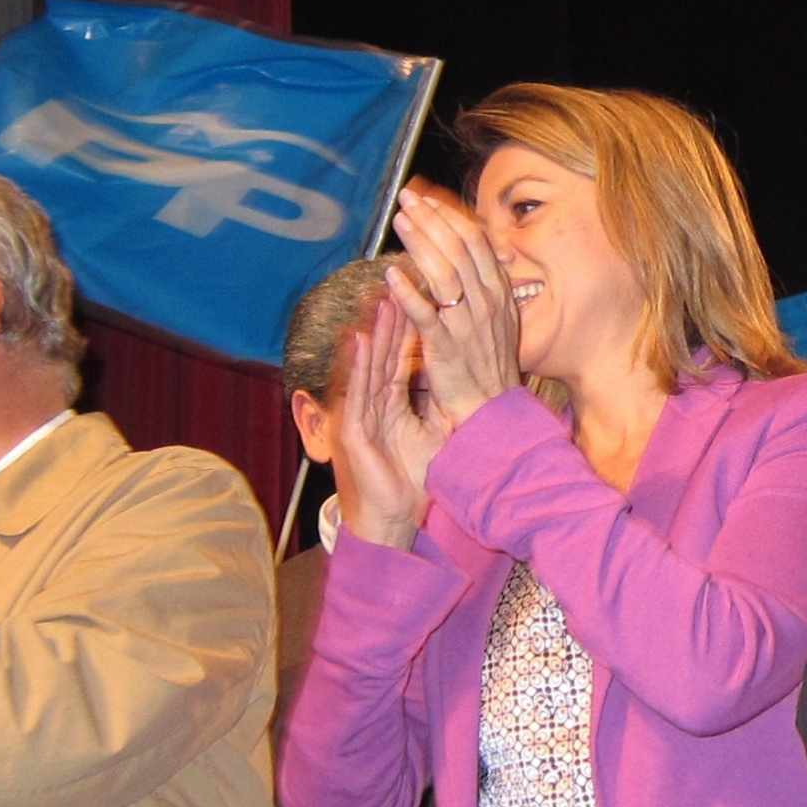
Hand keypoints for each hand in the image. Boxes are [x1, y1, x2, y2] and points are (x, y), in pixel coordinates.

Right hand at [335, 297, 449, 548]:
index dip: (406, 332)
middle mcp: (370, 407)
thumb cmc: (406, 486)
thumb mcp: (429, 440)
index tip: (415, 301)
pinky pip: (356, 393)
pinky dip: (357, 366)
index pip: (397, 362)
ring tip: (378, 300)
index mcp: (387, 408)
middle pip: (381, 357)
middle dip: (389, 322)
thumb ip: (435, 412)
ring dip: (372, 334)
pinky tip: (361, 341)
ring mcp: (358, 417)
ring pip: (366, 368)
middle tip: (395, 284)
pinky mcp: (351, 432)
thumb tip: (455, 389)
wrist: (387, 521)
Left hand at [390, 188, 520, 427]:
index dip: (449, 217)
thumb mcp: (497, 319)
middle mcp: (486, 302)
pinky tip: (390, 275)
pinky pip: (426, 314)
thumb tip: (468, 256)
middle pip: (458, 247)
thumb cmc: (489, 364)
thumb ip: (483, 286)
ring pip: (443, 273)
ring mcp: (467, 323)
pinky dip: (408, 293)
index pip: (474, 241)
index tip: (426, 200)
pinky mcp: (446, 347)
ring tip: (399, 222)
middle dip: (431, 219)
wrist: (492, 409)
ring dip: (419, 243)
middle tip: (406, 199)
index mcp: (498, 291)